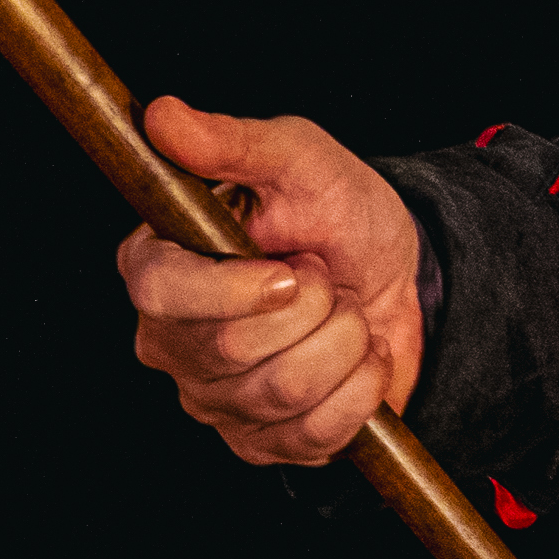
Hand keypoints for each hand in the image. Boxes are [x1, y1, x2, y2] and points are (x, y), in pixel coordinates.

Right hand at [117, 98, 422, 465]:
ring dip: (344, 342)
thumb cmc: (336, 212)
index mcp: (160, 265)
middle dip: (313, 307)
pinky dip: (363, 387)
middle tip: (324, 275)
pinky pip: (317, 434)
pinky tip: (357, 357)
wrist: (399, 275)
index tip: (287, 271)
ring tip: (342, 311)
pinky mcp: (259, 442)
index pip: (159, 292)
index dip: (229, 290)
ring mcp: (212, 399)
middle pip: (231, 349)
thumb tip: (161, 116)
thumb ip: (232, 142)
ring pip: (282, 393)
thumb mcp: (298, 159)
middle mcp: (171, 340)